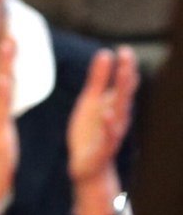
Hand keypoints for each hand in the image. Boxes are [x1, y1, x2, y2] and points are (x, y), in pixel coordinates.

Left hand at [67, 45, 137, 186]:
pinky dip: (109, 125)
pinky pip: (108, 135)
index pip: (123, 84)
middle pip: (124, 94)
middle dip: (126, 75)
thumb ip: (99, 78)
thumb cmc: (91, 130)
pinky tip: (108, 114)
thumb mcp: (91, 100)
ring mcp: (112, 132)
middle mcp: (117, 117)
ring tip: (123, 78)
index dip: (125, 67)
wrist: (87, 165)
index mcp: (114, 104)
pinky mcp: (103, 147)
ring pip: (120, 112)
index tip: (125, 50)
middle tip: (127, 57)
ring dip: (122, 96)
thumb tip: (106, 53)